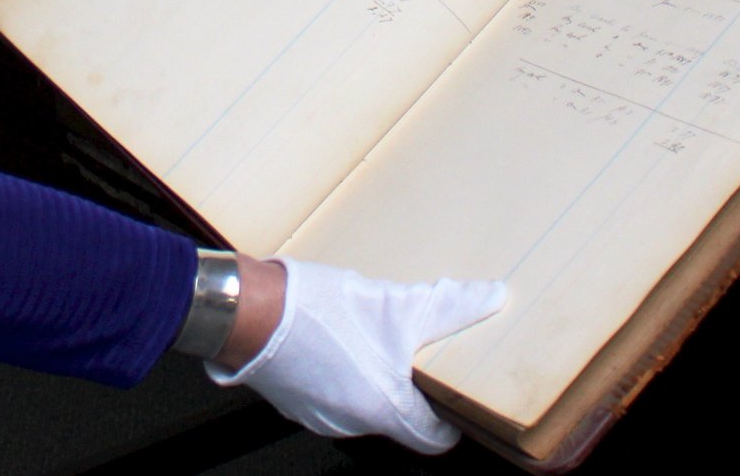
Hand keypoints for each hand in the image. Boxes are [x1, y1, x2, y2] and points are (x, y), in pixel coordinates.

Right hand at [207, 258, 506, 453]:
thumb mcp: (395, 304)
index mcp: (384, 408)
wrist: (250, 311)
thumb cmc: (317, 312)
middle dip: (407, 386)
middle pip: (397, 417)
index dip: (450, 418)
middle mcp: (353, 423)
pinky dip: (340, 373)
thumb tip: (489, 298)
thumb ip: (449, 306)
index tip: (453, 395)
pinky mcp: (296, 402)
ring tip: (370, 335)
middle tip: (410, 348)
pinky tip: (335, 337)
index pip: (434, 440)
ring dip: (371, 376)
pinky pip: (331, 395)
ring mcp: (320, 416)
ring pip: (362, 404)